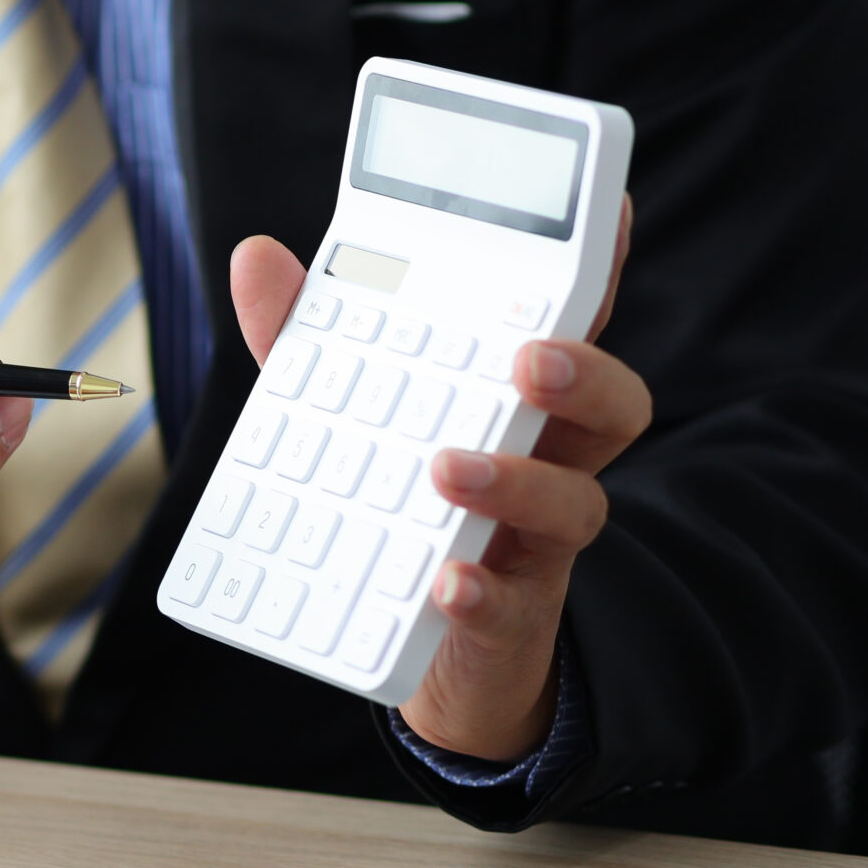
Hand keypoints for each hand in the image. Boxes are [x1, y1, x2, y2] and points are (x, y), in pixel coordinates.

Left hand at [228, 199, 647, 760]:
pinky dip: (479, 594)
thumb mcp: (337, 414)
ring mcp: (531, 545)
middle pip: (610, 409)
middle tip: (530, 357)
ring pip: (575, 505)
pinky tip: (445, 582)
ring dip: (519, 483)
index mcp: (514, 405)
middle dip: (583, 375)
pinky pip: (508, 607)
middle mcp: (544, 465)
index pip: (566, 329)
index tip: (608, 212)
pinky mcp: (506, 619)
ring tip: (447, 467)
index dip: (594, 273)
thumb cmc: (389, 506)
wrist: (409, 655)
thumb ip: (304, 338)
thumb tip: (256, 254)